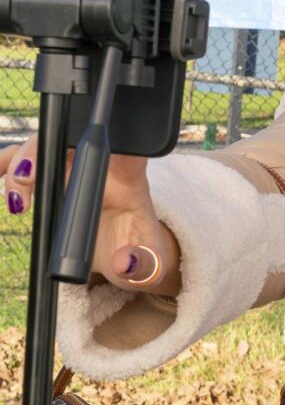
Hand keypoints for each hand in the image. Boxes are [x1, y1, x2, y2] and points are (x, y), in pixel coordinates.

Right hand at [0, 134, 179, 293]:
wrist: (125, 251)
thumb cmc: (139, 250)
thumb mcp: (150, 263)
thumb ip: (144, 264)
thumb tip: (125, 263)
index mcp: (130, 178)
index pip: (127, 149)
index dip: (108, 143)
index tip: (85, 152)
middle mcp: (101, 165)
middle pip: (72, 141)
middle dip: (43, 152)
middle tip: (25, 180)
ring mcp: (74, 167)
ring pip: (44, 148)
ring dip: (21, 162)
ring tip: (16, 198)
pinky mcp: (53, 176)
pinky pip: (24, 161)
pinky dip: (6, 165)